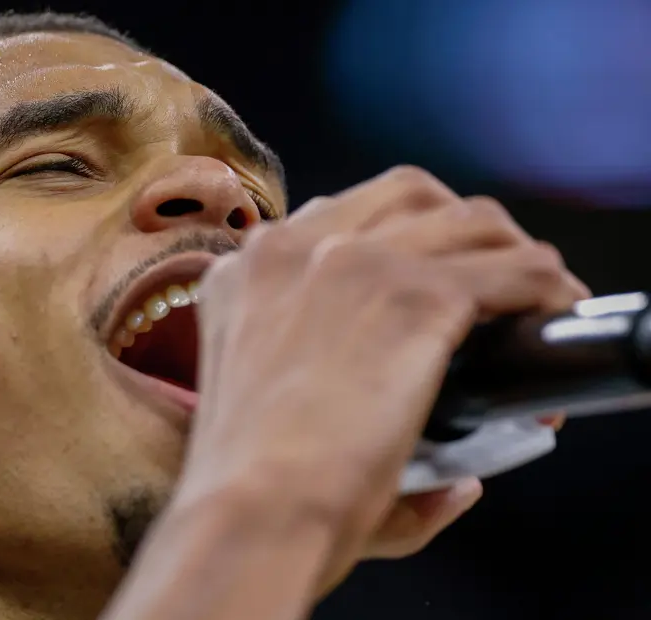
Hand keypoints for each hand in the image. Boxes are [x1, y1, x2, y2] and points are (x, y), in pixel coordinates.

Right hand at [181, 166, 588, 593]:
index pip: (340, 219)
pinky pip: (517, 270)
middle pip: (407, 195)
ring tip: (529, 300)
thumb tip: (453, 478)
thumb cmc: (243, 487)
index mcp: (248, 272)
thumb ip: (325, 407)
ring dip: (506, 253)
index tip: (423, 277)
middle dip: (455, 227)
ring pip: (469, 220)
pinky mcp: (419, 297)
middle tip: (482, 280)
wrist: (249, 514)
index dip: (396, 242)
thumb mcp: (250, 420)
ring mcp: (359, 263)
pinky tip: (554, 318)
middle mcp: (296, 246)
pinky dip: (547, 291)